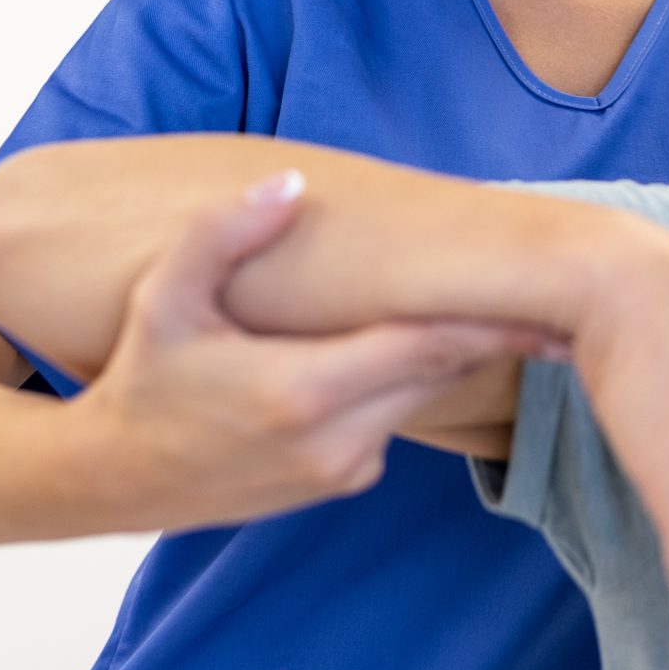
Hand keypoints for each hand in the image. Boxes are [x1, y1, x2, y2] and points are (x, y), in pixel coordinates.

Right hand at [68, 185, 555, 533]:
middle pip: (440, 373)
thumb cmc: (142, 375)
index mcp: (301, 392)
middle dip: (489, 336)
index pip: (427, 349)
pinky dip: (402, 384)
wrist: (115, 476)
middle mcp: (334, 442)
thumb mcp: (166, 297)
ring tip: (481, 308)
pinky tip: (395, 348)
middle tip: (548, 297)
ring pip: (421, 398)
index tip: (553, 305)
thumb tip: (289, 186)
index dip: (494, 325)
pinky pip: (393, 422)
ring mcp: (341, 470)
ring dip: (443, 356)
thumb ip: (223, 234)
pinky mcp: (340, 484)